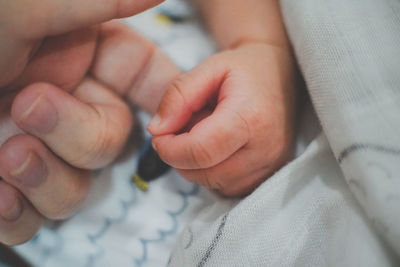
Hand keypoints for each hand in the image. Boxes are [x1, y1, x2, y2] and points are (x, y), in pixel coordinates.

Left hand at [0, 1, 179, 244]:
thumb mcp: (19, 9)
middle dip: (82, 137)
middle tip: (29, 108)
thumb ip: (96, 2)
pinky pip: (38, 217)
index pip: (147, 80)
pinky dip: (18, 212)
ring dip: (51, 178)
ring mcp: (37, 147)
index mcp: (77, 56)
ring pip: (82, 185)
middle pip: (115, 141)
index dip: (168, 100)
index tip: (167, 119)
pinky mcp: (7, 186)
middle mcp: (64, 102)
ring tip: (3, 154)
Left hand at [148, 42, 298, 196]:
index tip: (160, 136)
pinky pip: (229, 188)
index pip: (200, 151)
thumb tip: (156, 130)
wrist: (282, 75)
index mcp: (250, 117)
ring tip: (203, 136)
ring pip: (215, 184)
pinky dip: (213, 173)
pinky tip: (217, 150)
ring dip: (196, 167)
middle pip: (206, 173)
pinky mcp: (269, 175)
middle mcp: (265, 149)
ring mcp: (271, 166)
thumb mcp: (209, 69)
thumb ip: (178, 96)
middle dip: (180, 158)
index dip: (170, 149)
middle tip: (180, 132)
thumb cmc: (244, 69)